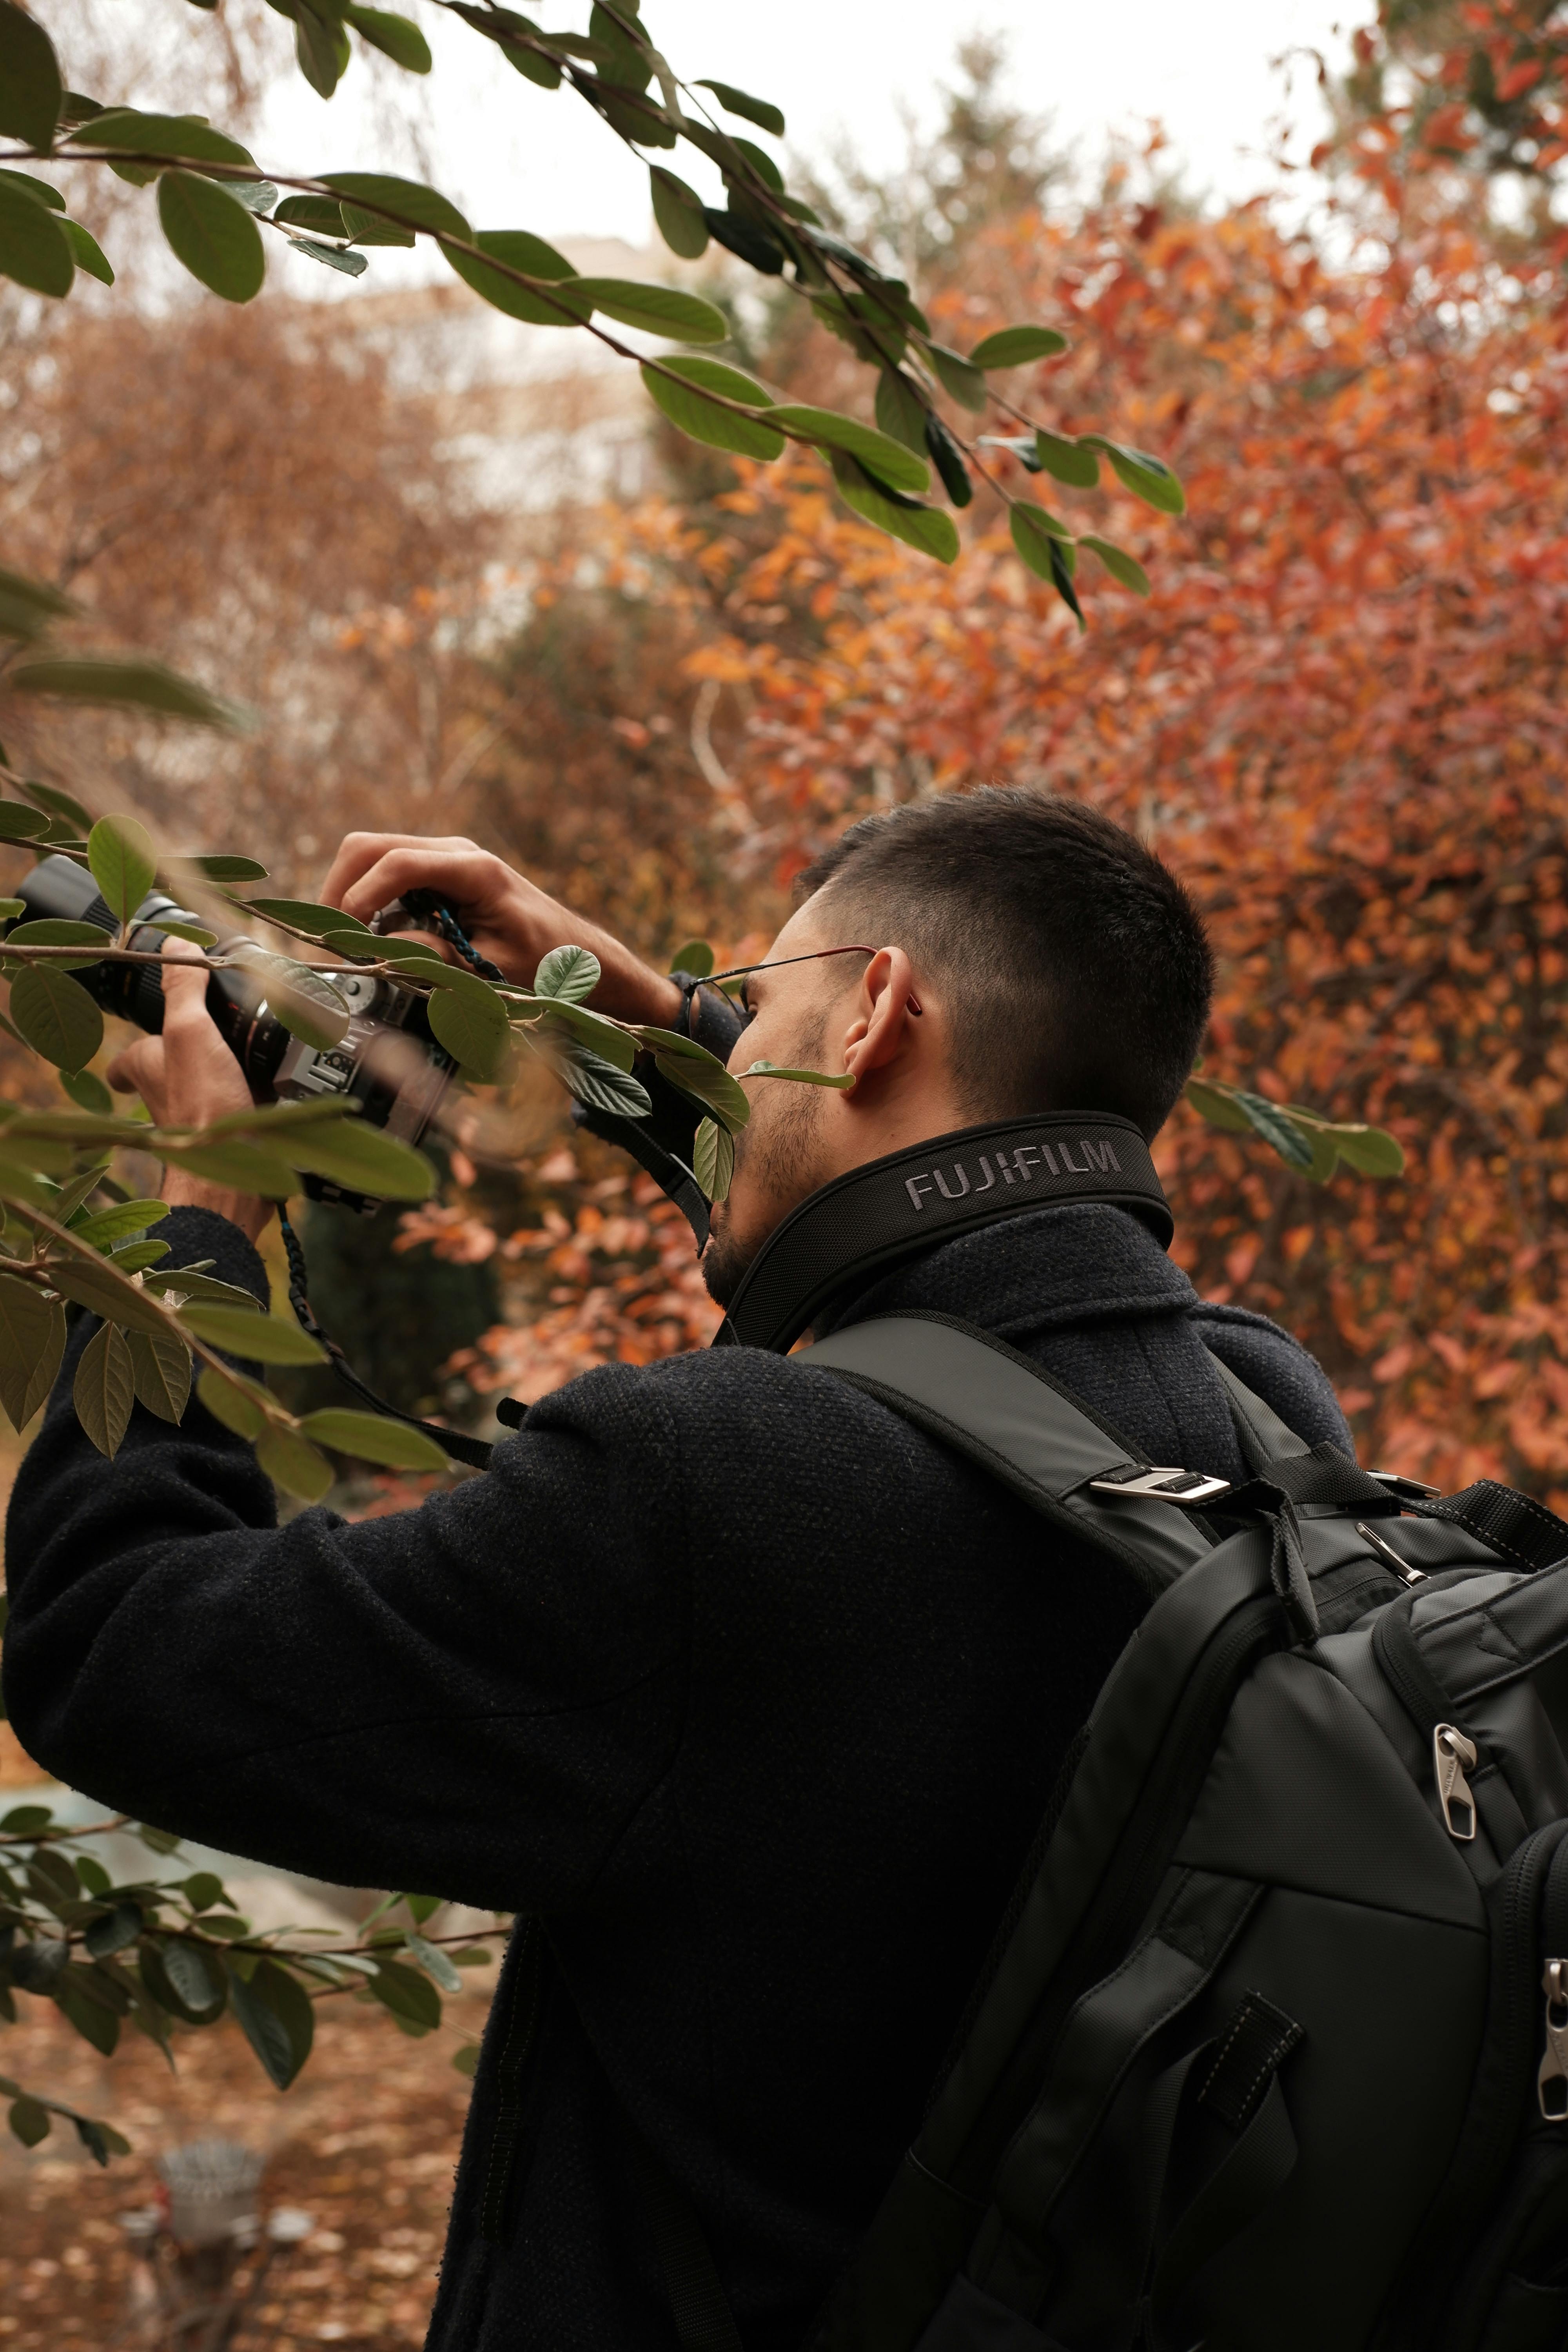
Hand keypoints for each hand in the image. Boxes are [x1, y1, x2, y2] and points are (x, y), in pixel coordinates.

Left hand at [105, 944, 272, 1244]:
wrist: (237, 1174)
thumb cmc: (202, 1106)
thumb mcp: (190, 1033)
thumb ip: (183, 990)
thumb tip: (175, 944)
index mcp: (149, 1070)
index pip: (127, 1060)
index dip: (132, 1051)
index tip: (141, 1039)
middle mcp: (168, 1099)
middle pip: (167, 1076)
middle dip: (181, 1062)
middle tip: (205, 1040)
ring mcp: (202, 1121)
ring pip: (204, 1095)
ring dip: (219, 1079)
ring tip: (246, 1059)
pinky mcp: (235, 1136)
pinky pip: (240, 1113)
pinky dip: (253, 1102)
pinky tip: (277, 1091)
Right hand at [319, 833, 682, 1026]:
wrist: (575, 953)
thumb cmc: (544, 961)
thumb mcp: (493, 969)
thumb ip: (439, 957)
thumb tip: (383, 948)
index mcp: (474, 869)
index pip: (398, 863)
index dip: (361, 896)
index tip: (344, 934)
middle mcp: (455, 853)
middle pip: (370, 847)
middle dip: (340, 887)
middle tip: (328, 936)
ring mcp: (444, 859)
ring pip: (371, 855)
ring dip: (349, 893)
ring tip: (344, 939)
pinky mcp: (437, 874)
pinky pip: (386, 874)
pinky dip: (367, 900)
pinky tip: (371, 936)